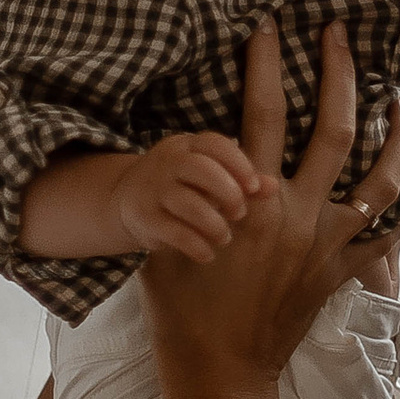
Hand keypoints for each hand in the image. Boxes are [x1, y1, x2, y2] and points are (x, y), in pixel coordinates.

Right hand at [118, 130, 271, 264]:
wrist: (126, 199)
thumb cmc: (183, 185)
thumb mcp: (210, 177)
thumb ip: (242, 180)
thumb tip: (273, 186)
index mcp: (187, 146)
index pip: (215, 144)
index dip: (239, 164)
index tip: (253, 188)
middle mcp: (167, 162)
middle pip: (201, 169)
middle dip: (228, 193)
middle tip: (239, 213)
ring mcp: (152, 188)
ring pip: (188, 203)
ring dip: (214, 225)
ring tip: (224, 237)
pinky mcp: (143, 217)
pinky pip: (173, 232)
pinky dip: (196, 246)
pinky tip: (207, 254)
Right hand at [139, 23, 399, 398]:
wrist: (219, 374)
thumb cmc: (181, 309)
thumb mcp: (169, 236)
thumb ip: (192, 192)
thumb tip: (202, 153)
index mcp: (254, 199)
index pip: (264, 112)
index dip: (266, 63)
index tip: (270, 25)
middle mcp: (299, 213)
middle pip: (334, 129)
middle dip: (340, 74)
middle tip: (341, 35)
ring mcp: (327, 244)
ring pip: (379, 179)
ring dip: (396, 137)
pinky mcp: (338, 273)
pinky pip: (383, 238)